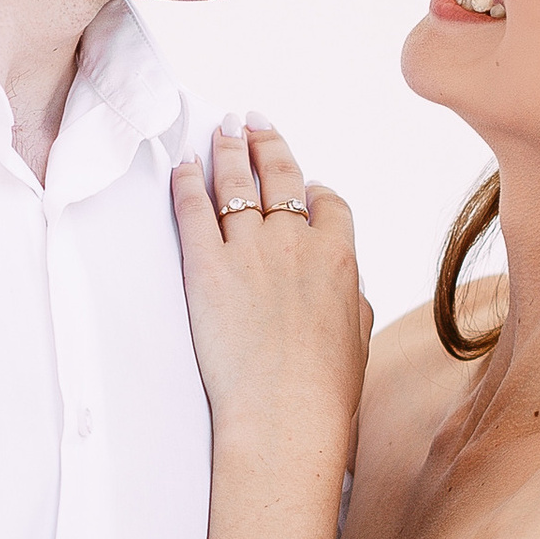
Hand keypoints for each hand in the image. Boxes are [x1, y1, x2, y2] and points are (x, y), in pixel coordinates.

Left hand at [172, 116, 369, 470]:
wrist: (286, 416)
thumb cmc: (326, 393)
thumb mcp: (359, 338)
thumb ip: (353, 299)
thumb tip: (348, 286)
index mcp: (339, 257)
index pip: (327, 203)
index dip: (313, 192)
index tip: (304, 188)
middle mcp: (295, 242)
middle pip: (281, 177)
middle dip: (268, 145)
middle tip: (255, 122)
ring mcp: (249, 251)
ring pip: (236, 183)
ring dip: (228, 150)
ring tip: (221, 129)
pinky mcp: (206, 268)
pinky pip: (193, 211)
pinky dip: (185, 183)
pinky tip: (180, 167)